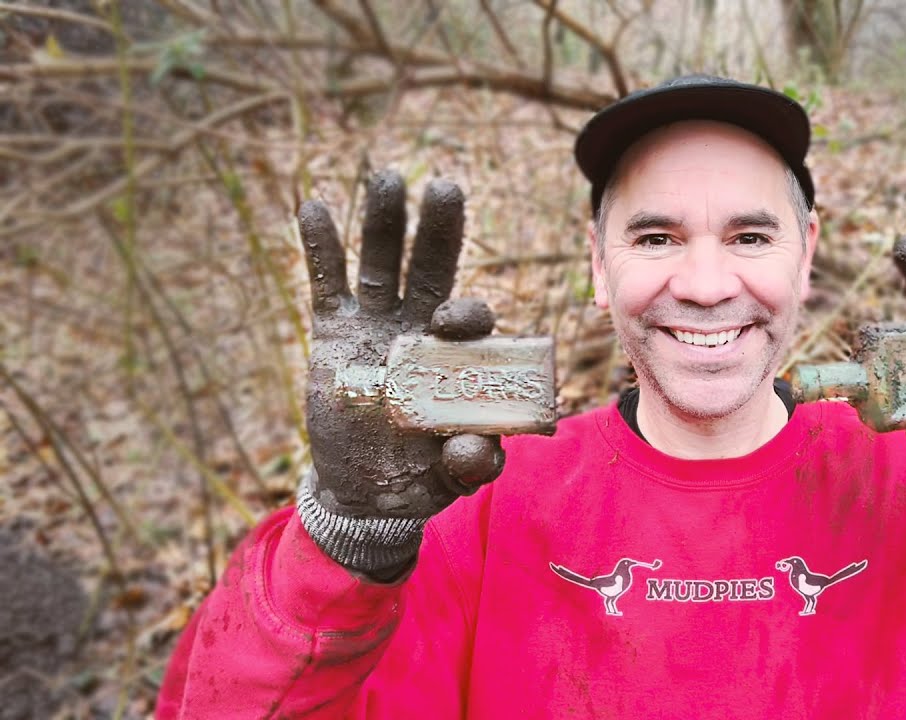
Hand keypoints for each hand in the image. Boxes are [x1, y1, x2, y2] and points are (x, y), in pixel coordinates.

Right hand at [298, 170, 503, 520]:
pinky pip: (327, 283)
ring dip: (384, 221)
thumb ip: (473, 462)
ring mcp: (376, 326)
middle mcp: (419, 329)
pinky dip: (322, 248)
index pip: (469, 319)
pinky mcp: (333, 334)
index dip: (465, 313)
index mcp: (458, 355)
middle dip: (438, 230)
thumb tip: (473, 448)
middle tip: (443, 188)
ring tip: (385, 178)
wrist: (367, 491)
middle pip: (432, 269)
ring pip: (382, 263)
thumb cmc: (422, 475)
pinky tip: (316, 207)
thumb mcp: (453, 475)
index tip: (449, 324)